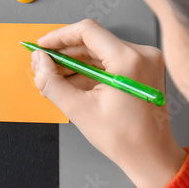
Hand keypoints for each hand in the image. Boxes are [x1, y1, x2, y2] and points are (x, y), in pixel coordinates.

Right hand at [32, 19, 186, 187]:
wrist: (151, 156)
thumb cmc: (124, 138)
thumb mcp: (79, 110)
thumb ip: (53, 82)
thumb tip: (38, 61)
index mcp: (129, 60)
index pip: (87, 31)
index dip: (58, 37)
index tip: (41, 47)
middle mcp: (142, 54)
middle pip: (93, 42)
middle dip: (64, 54)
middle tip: (42, 68)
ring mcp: (145, 61)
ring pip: (99, 52)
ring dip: (74, 64)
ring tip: (53, 81)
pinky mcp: (143, 69)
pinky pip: (109, 62)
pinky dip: (88, 71)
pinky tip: (71, 85)